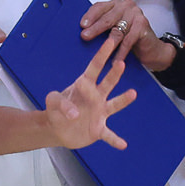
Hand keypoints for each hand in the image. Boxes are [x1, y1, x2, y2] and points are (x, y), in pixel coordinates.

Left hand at [45, 27, 136, 150]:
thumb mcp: (53, 102)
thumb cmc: (56, 110)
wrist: (58, 129)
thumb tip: (74, 113)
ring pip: (114, 104)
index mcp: (84, 86)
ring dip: (123, 100)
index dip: (102, 55)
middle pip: (107, 83)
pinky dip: (115, 140)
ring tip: (132, 94)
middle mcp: (96, 97)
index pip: (94, 68)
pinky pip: (109, 135)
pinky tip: (123, 145)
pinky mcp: (99, 129)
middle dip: (113, 74)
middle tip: (120, 63)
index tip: (110, 41)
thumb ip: (59, 102)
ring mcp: (99, 112)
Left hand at [80, 0, 171, 73]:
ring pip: (117, 30)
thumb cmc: (130, 39)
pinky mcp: (142, 25)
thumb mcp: (113, 30)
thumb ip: (101, 27)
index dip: (90, 16)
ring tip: (99, 51)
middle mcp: (126, 6)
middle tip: (84, 36)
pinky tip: (114, 61)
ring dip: (106, 42)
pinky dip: (120, 52)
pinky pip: (128, 40)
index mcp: (116, 4)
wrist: (151, 49)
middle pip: (107, 18)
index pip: (100, 7)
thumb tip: (82, 33)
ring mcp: (136, 14)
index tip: (82, 25)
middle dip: (95, 28)